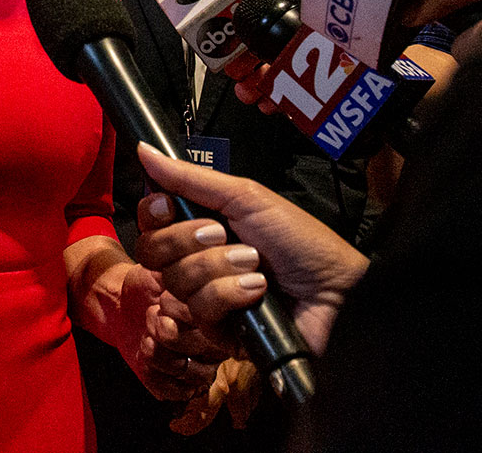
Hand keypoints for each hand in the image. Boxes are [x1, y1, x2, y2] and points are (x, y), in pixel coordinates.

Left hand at [125, 265, 227, 400]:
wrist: (121, 306)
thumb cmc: (148, 286)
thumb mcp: (164, 270)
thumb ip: (183, 269)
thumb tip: (198, 263)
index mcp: (222, 316)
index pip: (218, 323)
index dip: (186, 314)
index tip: (164, 302)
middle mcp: (218, 345)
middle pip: (203, 348)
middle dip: (168, 330)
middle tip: (153, 315)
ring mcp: (200, 368)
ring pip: (190, 372)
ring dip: (159, 351)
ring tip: (147, 334)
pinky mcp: (179, 386)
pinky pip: (174, 390)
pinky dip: (153, 372)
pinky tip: (146, 353)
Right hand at [135, 143, 366, 354]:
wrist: (336, 288)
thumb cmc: (298, 239)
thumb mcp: (245, 198)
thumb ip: (191, 178)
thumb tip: (144, 149)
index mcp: (198, 229)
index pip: (149, 223)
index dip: (153, 214)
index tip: (168, 205)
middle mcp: (195, 264)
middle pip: (152, 252)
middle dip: (189, 240)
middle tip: (223, 233)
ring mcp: (205, 300)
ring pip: (176, 282)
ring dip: (220, 267)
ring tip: (255, 265)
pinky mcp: (217, 332)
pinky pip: (199, 311)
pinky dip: (230, 294)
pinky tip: (257, 292)